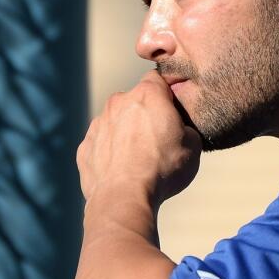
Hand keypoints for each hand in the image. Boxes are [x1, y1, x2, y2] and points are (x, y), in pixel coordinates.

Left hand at [77, 71, 200, 206]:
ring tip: (138, 161)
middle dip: (144, 116)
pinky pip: (100, 144)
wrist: (124, 198)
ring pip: (115, 123)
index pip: (157, 80)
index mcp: (147, 95)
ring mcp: (98, 125)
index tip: (172, 114)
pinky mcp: (85, 147)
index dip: (166, 96)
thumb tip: (180, 129)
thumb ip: (186, 127)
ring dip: (125, 134)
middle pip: (134, 102)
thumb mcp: (194, 146)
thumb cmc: (162, 170)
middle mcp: (118, 103)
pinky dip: (109, 154)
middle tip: (157, 142)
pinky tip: (121, 172)